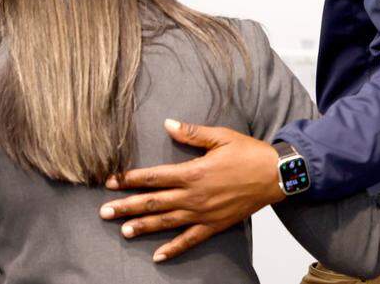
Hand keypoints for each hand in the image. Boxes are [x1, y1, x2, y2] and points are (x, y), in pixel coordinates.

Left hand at [98, 119, 284, 262]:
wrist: (276, 175)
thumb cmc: (249, 153)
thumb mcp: (220, 136)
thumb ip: (192, 133)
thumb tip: (167, 124)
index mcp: (193, 172)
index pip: (154, 177)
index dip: (130, 179)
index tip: (111, 181)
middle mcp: (194, 195)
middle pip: (154, 202)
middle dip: (127, 206)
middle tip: (104, 212)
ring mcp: (203, 213)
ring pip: (166, 222)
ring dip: (143, 226)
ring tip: (123, 230)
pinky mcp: (215, 225)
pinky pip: (190, 240)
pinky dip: (173, 248)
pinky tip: (158, 255)